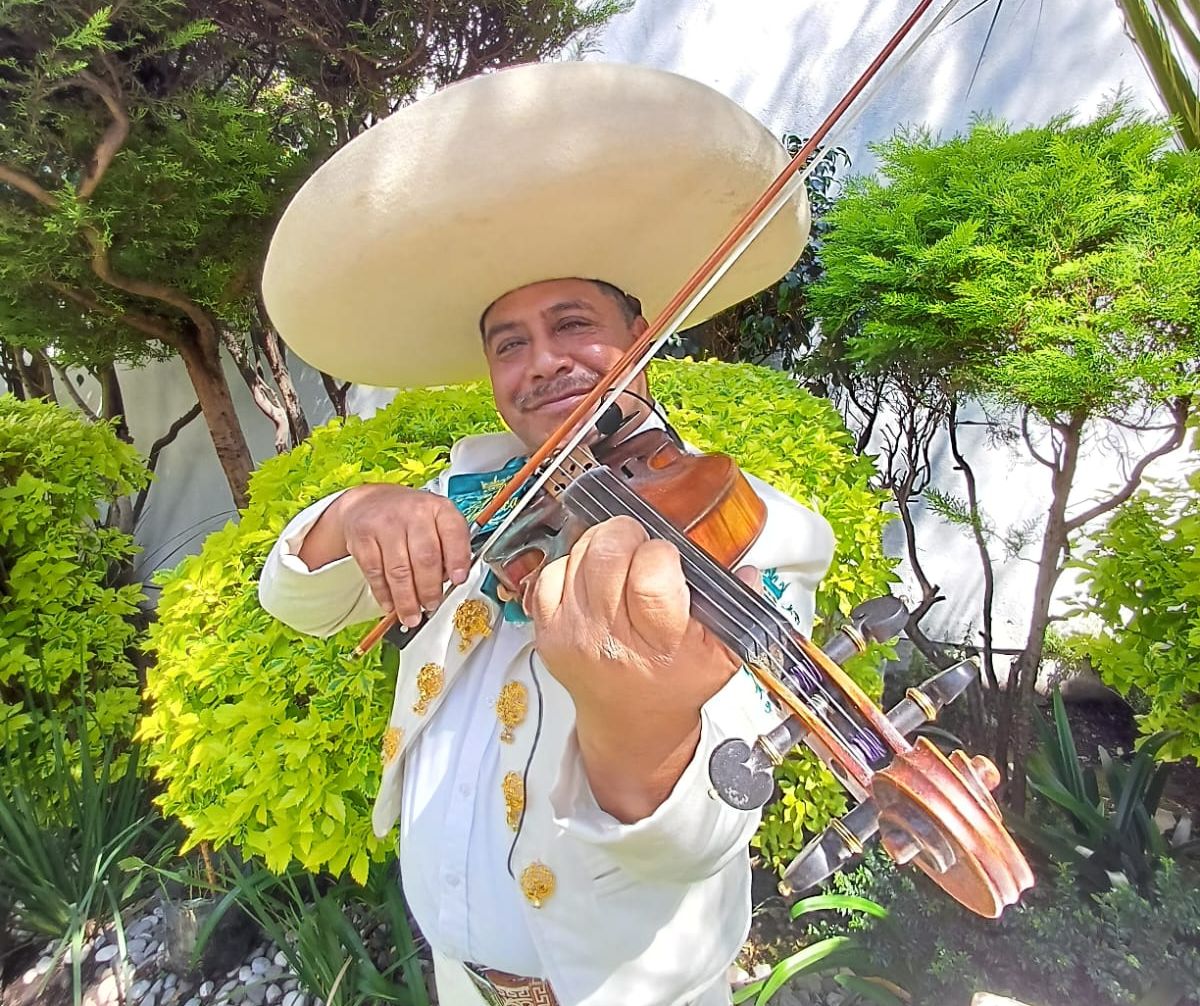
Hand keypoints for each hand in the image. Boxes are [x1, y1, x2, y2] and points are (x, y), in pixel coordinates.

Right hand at [299, 484, 470, 626]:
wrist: (370, 501)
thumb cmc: (411, 517)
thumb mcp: (437, 521)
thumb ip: (449, 547)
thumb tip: (451, 583)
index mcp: (439, 508)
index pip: (454, 533)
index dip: (458, 559)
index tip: (459, 580)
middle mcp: (413, 512)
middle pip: (425, 558)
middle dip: (429, 589)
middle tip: (432, 606)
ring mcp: (385, 524)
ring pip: (399, 570)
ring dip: (407, 600)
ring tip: (412, 616)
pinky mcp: (362, 537)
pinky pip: (375, 573)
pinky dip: (384, 594)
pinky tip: (390, 605)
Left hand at [528, 516, 750, 819]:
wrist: (630, 724)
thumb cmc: (675, 684)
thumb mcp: (721, 656)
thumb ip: (738, 611)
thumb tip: (749, 572)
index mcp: (658, 644)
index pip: (650, 576)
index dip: (660, 554)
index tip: (669, 560)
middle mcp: (609, 638)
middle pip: (607, 553)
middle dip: (628, 536)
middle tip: (642, 548)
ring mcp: (572, 633)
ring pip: (579, 554)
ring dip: (602, 546)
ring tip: (620, 562)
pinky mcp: (546, 631)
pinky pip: (550, 573)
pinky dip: (571, 565)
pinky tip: (591, 578)